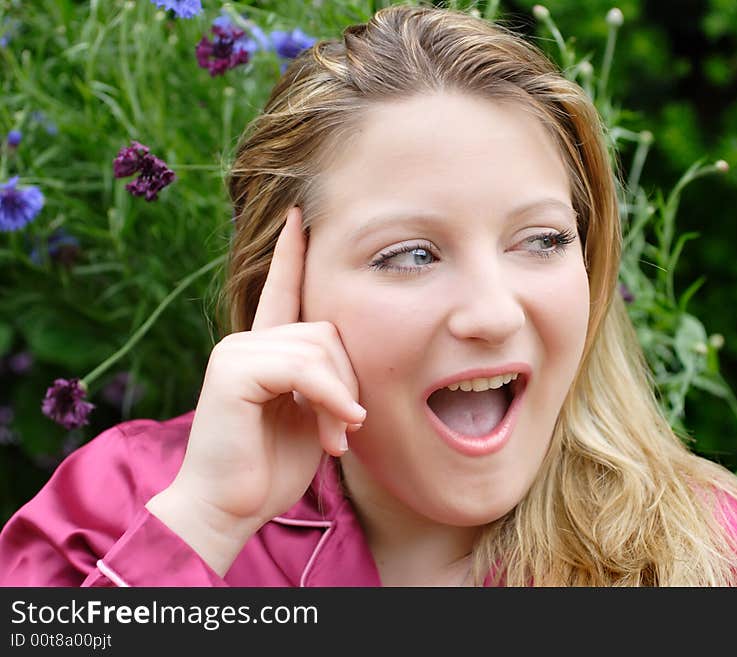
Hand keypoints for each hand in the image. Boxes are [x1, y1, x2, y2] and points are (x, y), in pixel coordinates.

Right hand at [146, 207, 365, 575]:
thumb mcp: (309, 417)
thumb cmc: (269, 468)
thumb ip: (325, 382)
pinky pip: (303, 366)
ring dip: (340, 398)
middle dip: (348, 381)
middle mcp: (246, 342)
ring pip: (320, 346)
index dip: (291, 254)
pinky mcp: (233, 369)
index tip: (299, 215)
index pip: (281, 289)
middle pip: (327, 328)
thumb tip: (350, 372)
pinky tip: (334, 428)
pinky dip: (329, 396)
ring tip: (336, 439)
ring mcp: (237, 352)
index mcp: (264, 350)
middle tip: (346, 429)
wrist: (227, 509)